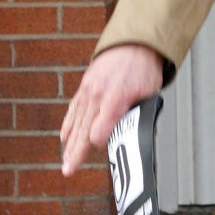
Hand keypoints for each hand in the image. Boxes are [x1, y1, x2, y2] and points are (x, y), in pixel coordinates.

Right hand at [60, 44, 163, 175]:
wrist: (133, 43)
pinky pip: (74, 110)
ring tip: (66, 163)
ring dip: (70, 145)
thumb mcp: (150, 94)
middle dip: (76, 153)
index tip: (105, 147)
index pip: (99, 131)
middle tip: (68, 171)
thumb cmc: (144, 69)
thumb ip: (140, 116)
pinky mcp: (84, 88)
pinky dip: (69, 125)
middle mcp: (97, 95)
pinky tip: (64, 139)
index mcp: (114, 98)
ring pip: (76, 123)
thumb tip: (137, 137)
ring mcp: (88, 91)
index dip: (101, 143)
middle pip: (83, 130)